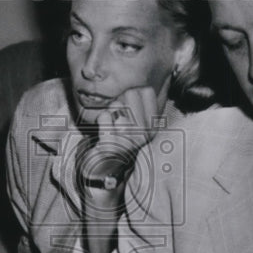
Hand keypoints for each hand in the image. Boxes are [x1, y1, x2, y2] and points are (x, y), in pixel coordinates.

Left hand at [79, 86, 163, 204]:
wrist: (103, 170)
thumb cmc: (117, 141)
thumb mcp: (134, 123)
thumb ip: (139, 104)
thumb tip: (138, 82)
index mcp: (153, 126)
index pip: (146, 91)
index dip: (132, 92)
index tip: (127, 107)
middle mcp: (145, 134)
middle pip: (130, 94)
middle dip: (119, 100)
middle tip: (115, 119)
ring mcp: (129, 140)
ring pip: (116, 105)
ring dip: (108, 113)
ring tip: (110, 128)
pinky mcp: (111, 146)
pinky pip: (103, 117)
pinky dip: (100, 121)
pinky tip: (103, 134)